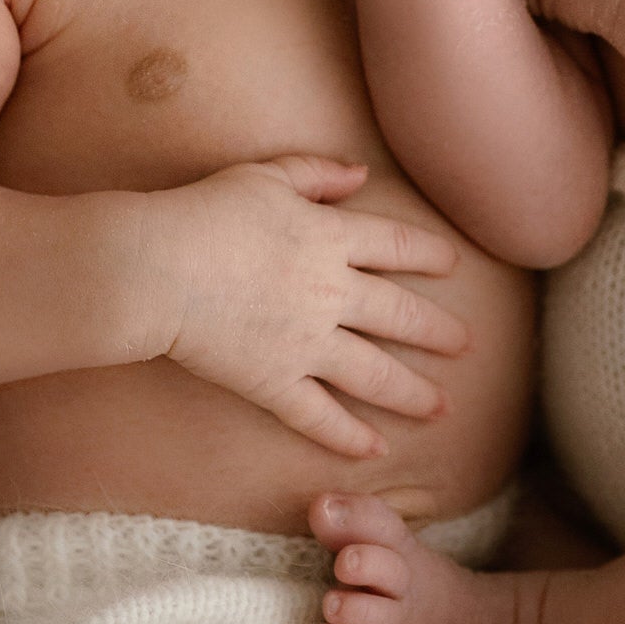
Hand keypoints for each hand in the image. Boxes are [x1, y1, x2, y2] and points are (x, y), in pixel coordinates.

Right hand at [146, 155, 468, 459]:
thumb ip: (316, 173)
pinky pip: (320, 416)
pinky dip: (349, 436)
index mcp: (331, 238)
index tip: (454, 266)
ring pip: (374, 373)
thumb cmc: (203, 213)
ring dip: (412, 393)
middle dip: (438, 332)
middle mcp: (331, 293)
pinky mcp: (273, 382)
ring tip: (442, 408)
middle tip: (468, 346)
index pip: (398, 245)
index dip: (430, 255)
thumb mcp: (264, 175)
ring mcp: (306, 343)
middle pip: (400, 315)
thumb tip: (360, 173)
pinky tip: (375, 450)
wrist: (156, 267)